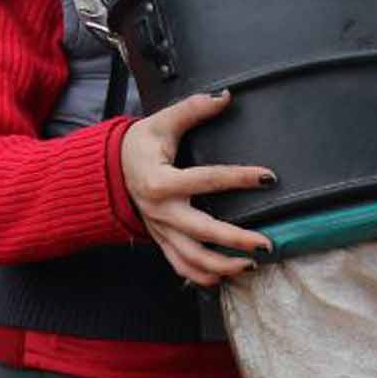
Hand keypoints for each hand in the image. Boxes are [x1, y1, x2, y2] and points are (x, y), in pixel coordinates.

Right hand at [119, 90, 274, 286]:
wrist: (108, 169)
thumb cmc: (139, 145)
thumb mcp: (161, 123)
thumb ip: (192, 109)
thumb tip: (224, 97)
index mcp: (161, 181)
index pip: (207, 179)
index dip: (239, 177)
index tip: (268, 177)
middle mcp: (161, 210)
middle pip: (202, 231)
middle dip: (236, 240)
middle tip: (267, 244)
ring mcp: (160, 229)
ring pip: (192, 257)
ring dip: (222, 266)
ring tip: (252, 265)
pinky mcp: (161, 240)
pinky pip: (180, 266)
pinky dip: (201, 277)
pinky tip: (225, 280)